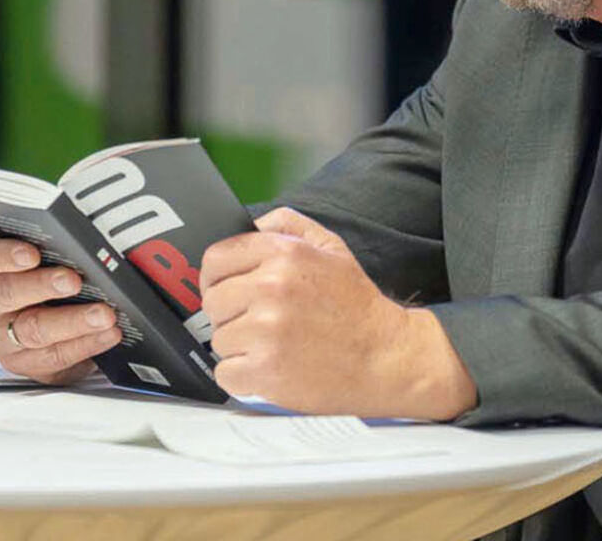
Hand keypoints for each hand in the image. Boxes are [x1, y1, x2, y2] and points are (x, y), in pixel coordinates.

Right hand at [0, 232, 122, 382]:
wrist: (54, 318)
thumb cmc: (49, 269)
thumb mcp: (45, 247)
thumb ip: (47, 231)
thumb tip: (71, 208)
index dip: (3, 254)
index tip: (32, 253)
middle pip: (4, 294)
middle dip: (42, 286)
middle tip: (74, 280)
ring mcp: (1, 335)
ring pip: (32, 329)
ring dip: (72, 321)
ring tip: (104, 313)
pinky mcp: (24, 362)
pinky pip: (54, 356)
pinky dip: (86, 344)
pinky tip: (109, 332)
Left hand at [200, 207, 476, 419]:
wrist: (388, 357)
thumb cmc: (357, 304)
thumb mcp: (331, 247)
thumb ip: (288, 224)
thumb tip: (252, 224)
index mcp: (283, 253)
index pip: (216, 259)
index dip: (217, 277)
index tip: (228, 291)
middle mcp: (271, 287)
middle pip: (213, 302)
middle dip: (231, 314)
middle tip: (259, 324)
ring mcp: (266, 330)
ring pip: (220, 339)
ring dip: (241, 347)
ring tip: (275, 347)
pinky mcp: (266, 370)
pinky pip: (226, 374)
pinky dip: (243, 378)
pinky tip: (270, 370)